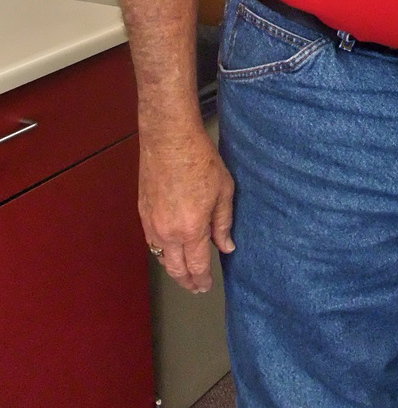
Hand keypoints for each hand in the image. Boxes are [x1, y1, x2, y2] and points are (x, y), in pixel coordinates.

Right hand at [140, 126, 234, 291]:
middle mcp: (168, 232)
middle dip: (186, 281)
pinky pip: (151, 241)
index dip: (202, 280)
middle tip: (195, 287)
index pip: (196, 266)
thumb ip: (223, 223)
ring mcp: (152, 223)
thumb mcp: (224, 190)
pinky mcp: (142, 212)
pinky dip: (161, 251)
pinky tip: (169, 249)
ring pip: (160, 257)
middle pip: (175, 269)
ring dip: (172, 268)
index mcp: (191, 229)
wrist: (169, 140)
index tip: (206, 286)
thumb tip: (226, 246)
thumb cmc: (200, 160)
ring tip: (184, 272)